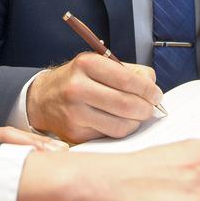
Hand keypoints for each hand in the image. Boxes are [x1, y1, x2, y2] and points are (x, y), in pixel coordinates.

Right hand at [26, 52, 161, 143]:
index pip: (127, 80)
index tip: (156, 94)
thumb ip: (129, 71)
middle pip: (126, 104)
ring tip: (136, 115)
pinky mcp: (75, 134)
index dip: (148, 89)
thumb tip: (152, 84)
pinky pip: (109, 136)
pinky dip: (121, 130)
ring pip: (120, 125)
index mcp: (86, 64)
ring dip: (136, 122)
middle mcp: (77, 88)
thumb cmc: (76, 79)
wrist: (43, 98)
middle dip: (146, 108)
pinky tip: (120, 122)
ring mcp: (75, 113)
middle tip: (151, 107)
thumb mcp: (98, 64)